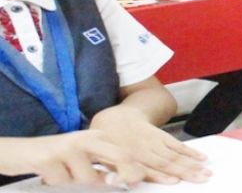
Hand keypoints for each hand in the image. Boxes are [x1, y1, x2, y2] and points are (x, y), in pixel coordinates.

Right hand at [2, 130, 144, 186]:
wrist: (22, 151)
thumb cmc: (58, 158)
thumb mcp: (86, 159)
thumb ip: (105, 167)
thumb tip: (129, 180)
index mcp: (99, 138)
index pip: (126, 153)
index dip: (137, 168)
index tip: (140, 181)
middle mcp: (88, 139)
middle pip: (120, 156)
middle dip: (128, 173)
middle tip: (129, 183)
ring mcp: (70, 147)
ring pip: (89, 178)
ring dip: (77, 183)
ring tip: (65, 175)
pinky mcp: (51, 158)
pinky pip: (64, 181)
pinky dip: (58, 183)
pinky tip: (51, 174)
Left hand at [89, 107, 209, 184]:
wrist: (115, 119)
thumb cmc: (108, 144)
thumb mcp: (104, 158)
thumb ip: (115, 171)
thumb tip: (124, 183)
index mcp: (128, 157)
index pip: (147, 168)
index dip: (161, 175)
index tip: (174, 181)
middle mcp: (144, 149)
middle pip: (167, 162)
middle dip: (186, 171)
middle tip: (203, 178)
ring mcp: (154, 142)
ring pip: (175, 154)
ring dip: (192, 164)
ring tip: (206, 171)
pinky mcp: (161, 136)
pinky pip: (177, 144)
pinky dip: (190, 151)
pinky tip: (201, 157)